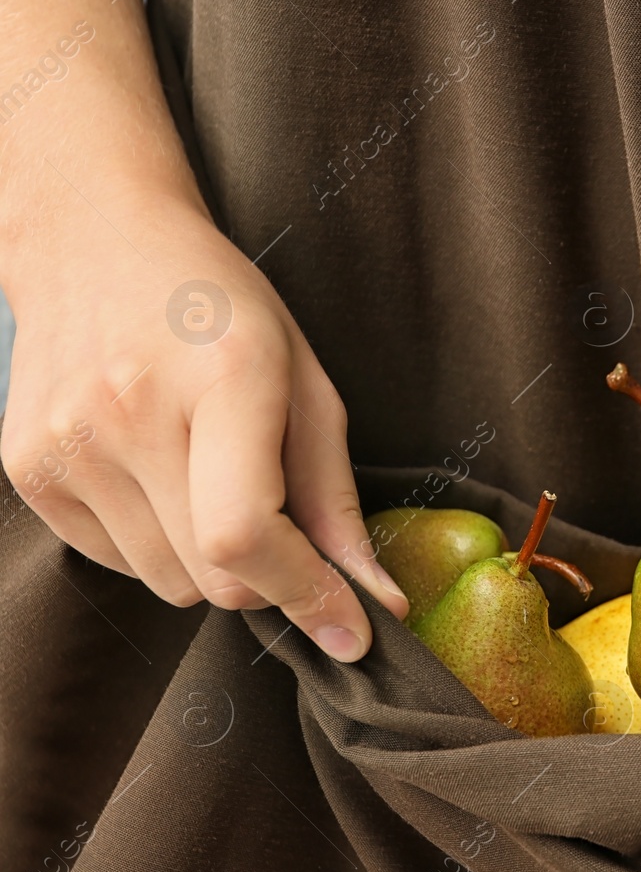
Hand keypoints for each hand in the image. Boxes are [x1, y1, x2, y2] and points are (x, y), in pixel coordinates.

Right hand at [1, 191, 406, 660]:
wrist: (95, 242)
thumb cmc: (220, 310)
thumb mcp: (306, 383)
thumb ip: (336, 499)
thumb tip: (376, 603)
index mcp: (220, 378)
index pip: (246, 534)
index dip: (305, 595)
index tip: (353, 629)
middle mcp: (128, 412)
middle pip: (212, 577)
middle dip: (269, 580)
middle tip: (285, 529)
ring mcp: (64, 444)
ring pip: (166, 584)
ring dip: (210, 565)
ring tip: (210, 480)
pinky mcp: (25, 468)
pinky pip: (115, 563)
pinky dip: (156, 545)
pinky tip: (158, 475)